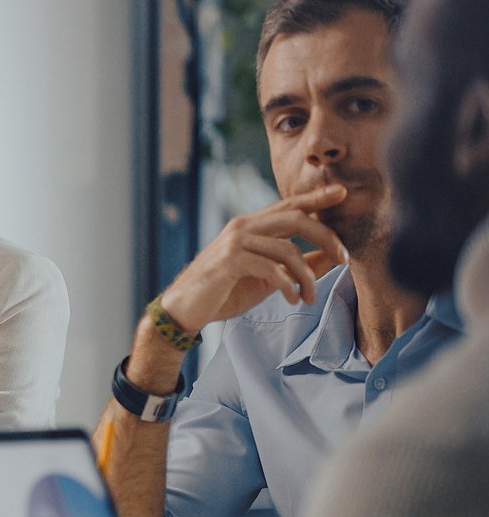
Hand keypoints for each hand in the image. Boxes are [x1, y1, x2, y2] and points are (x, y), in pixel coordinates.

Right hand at [158, 185, 349, 335]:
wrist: (184, 309)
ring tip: (309, 297)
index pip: (289, 206)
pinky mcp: (230, 261)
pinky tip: (291, 299)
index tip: (342, 193)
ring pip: (288, 250)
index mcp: (251, 226)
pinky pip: (271, 269)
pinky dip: (288, 286)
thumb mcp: (267, 279)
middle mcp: (243, 227)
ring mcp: (235, 242)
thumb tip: (331, 258)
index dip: (316, 198)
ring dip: (307, 277)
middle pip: (296, 218)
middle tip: (345, 258)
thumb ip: (296, 266)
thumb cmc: (224, 292)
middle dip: (326, 237)